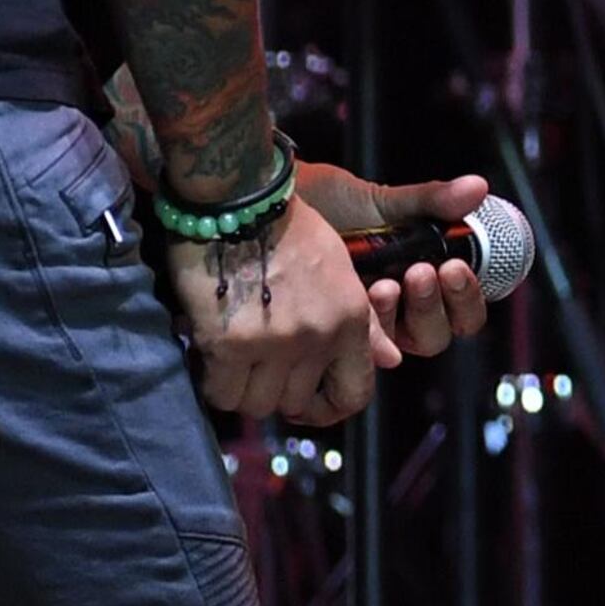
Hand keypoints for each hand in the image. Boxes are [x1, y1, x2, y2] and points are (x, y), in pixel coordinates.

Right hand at [160, 184, 391, 428]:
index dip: (329, 407)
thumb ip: (361, 323)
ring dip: (242, 389)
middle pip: (294, 404)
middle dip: (275, 391)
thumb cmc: (288, 227)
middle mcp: (317, 337)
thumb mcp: (339, 269)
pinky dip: (214, 382)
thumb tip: (392, 362)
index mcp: (351, 317)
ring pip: (257, 404)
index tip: (306, 401)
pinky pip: (222, 393)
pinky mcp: (230, 345)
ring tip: (232, 360)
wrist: (239, 198)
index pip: (354, 393)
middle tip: (257, 369)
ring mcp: (274, 344)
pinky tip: (212, 356)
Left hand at [295, 161, 494, 363]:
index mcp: (422, 276)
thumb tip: (477, 188)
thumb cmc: (330, 203)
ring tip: (386, 284)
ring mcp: (366, 323)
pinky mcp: (333, 334)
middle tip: (420, 273)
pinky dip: (367, 329)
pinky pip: (358, 348)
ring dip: (398, 317)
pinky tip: (364, 297)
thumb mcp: (384, 201)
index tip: (455, 267)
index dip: (466, 297)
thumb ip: (431, 201)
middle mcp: (399, 308)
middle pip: (435, 335)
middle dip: (432, 306)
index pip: (462, 309)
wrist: (274, 206)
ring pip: (400, 346)